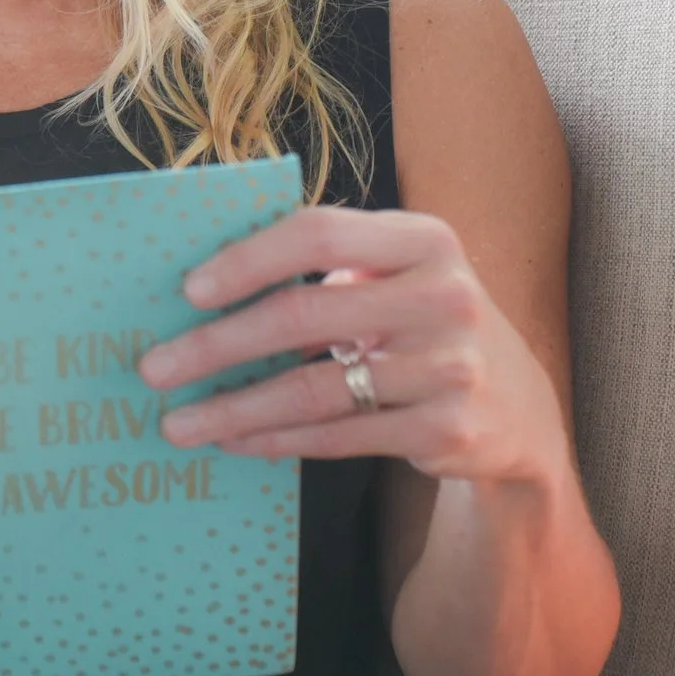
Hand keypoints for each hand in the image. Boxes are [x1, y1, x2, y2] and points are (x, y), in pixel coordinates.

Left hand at [138, 205, 567, 486]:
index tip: (188, 290)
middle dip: (216, 345)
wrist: (520, 411)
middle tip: (154, 368)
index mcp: (424, 239)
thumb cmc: (421, 326)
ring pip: (314, 389)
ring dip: (235, 409)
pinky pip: (340, 436)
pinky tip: (234, 442)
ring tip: (177, 423)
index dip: (248, 259)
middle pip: (303, 316)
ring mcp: (452, 366)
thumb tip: (200, 287)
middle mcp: (446, 296)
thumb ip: (325, 265)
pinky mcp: (450, 429)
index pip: (319, 233)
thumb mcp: (395, 277)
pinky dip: (277, 440)